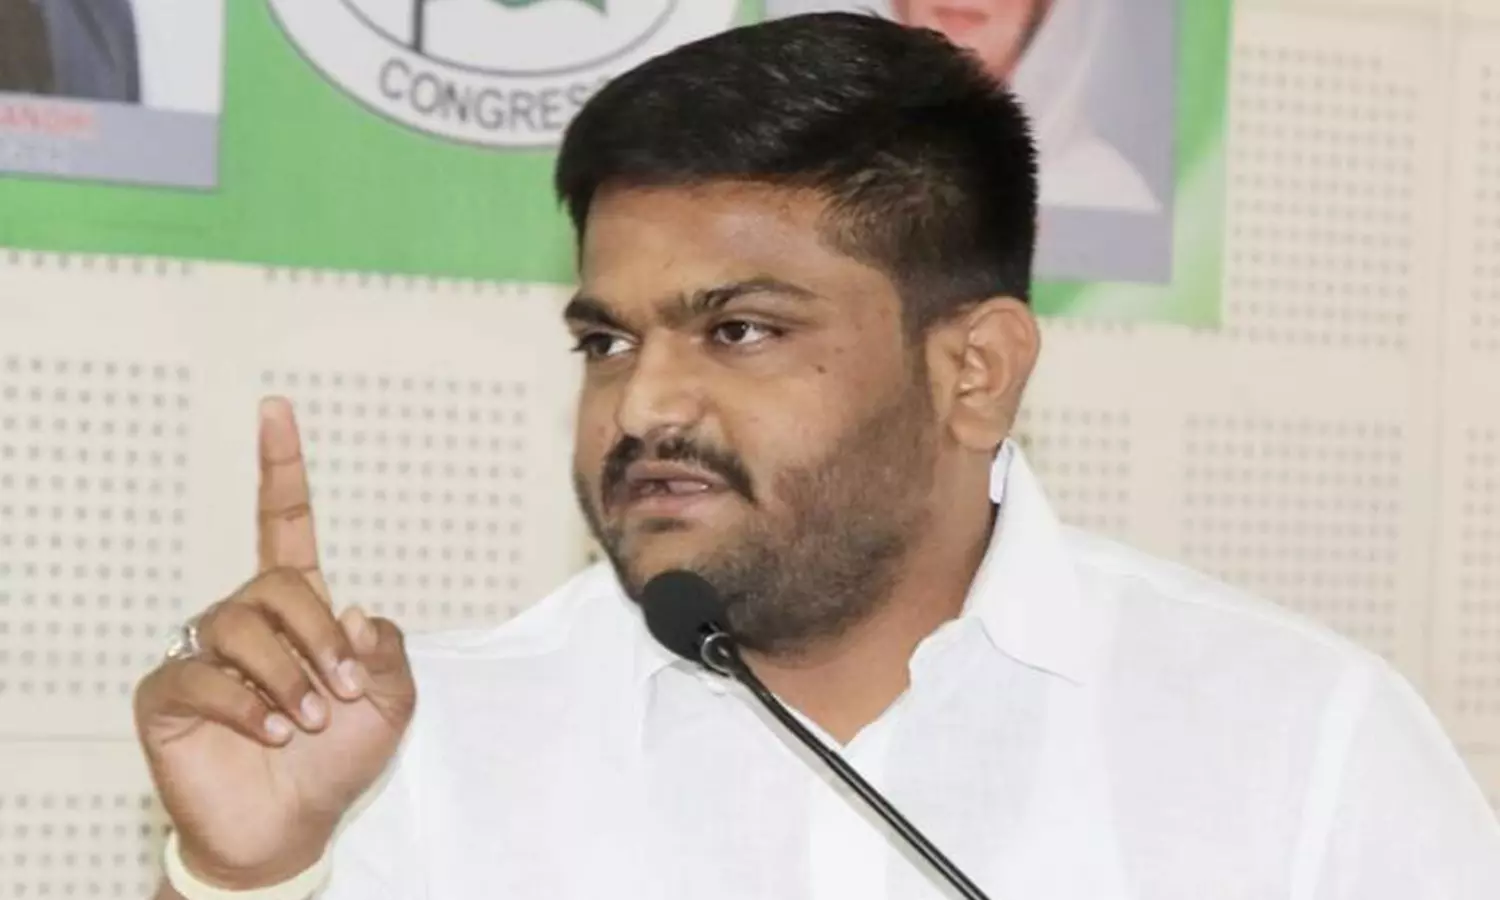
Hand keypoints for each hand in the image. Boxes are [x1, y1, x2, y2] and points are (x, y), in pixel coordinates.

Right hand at [134, 398, 416, 887]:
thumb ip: (387, 651)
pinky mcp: (168, 692)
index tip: (276, 409)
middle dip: (320, 636)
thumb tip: (358, 611)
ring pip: (241, 624)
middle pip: (280, 584)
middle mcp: (245, 617)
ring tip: (305, 721)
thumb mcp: (391, 702)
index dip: (282, 467)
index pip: (284, 522)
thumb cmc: (336, 760)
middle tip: (340, 692)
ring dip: (288, 674)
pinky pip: (202, 675)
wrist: (291, 827)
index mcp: (298, 607)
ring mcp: (201, 651)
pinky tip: (269, 732)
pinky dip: (245, 704)